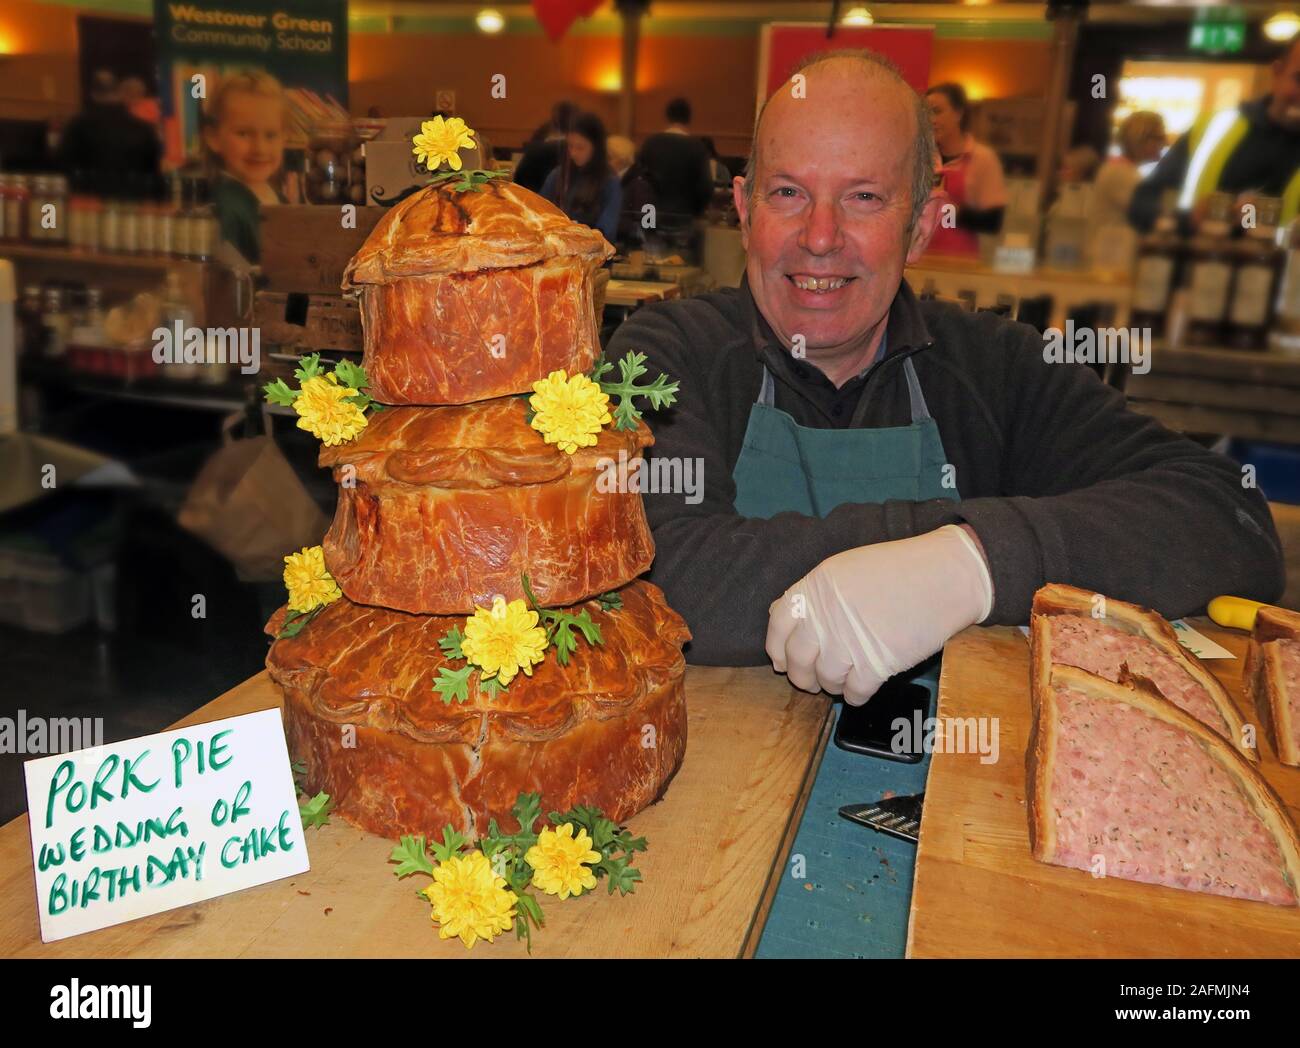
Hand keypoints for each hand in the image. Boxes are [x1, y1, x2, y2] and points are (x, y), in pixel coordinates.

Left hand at [765, 525, 993, 704]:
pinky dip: (855, 695)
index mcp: (816, 588)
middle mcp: (826, 616)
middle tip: (812, 681)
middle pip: (798, 660)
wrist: (945, 577)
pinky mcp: (876, 665)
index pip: (778, 625)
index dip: (777, 648)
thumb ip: (815, 594)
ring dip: (832, 686)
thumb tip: (783, 616)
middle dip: (802, 676)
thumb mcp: (845, 569)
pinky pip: (853, 693)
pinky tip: (862, 688)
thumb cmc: (899, 570)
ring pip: (825, 681)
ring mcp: (850, 642)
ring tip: (844, 679)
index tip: (782, 661)